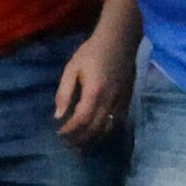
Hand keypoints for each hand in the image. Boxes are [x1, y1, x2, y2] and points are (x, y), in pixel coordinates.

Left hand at [53, 30, 130, 144]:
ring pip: (107, 128)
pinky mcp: (127, 100)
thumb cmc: (92, 51)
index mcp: (93, 92)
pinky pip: (118, 122)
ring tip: (82, 146)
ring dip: (93, 140)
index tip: (59, 134)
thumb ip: (64, 93)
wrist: (120, 39)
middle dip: (80, 139)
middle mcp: (109, 100)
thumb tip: (58, 115)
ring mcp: (121, 101)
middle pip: (94, 129)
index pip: (81, 120)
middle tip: (68, 144)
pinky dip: (107, 132)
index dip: (69, 131)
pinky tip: (98, 135)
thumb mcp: (72, 68)